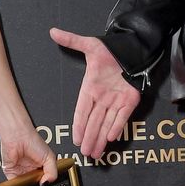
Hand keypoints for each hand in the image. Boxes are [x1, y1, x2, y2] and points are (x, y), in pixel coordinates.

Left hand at [1, 128, 58, 185]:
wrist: (18, 136)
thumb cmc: (33, 140)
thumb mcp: (50, 157)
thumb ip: (52, 173)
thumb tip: (47, 183)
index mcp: (41, 167)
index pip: (45, 180)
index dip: (46, 183)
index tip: (46, 184)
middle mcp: (31, 170)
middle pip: (35, 185)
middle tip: (39, 183)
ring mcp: (21, 172)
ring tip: (32, 180)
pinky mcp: (11, 173)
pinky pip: (14, 184)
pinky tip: (23, 182)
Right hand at [50, 27, 140, 159]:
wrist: (131, 49)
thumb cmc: (109, 49)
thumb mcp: (90, 45)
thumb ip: (72, 40)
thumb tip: (53, 31)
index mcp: (90, 87)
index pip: (82, 109)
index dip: (78, 124)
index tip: (74, 138)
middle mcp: (102, 97)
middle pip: (94, 121)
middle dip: (89, 137)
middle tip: (84, 153)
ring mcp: (115, 100)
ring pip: (106, 123)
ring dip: (101, 138)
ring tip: (95, 153)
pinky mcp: (129, 101)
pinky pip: (122, 117)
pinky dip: (117, 127)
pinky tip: (111, 138)